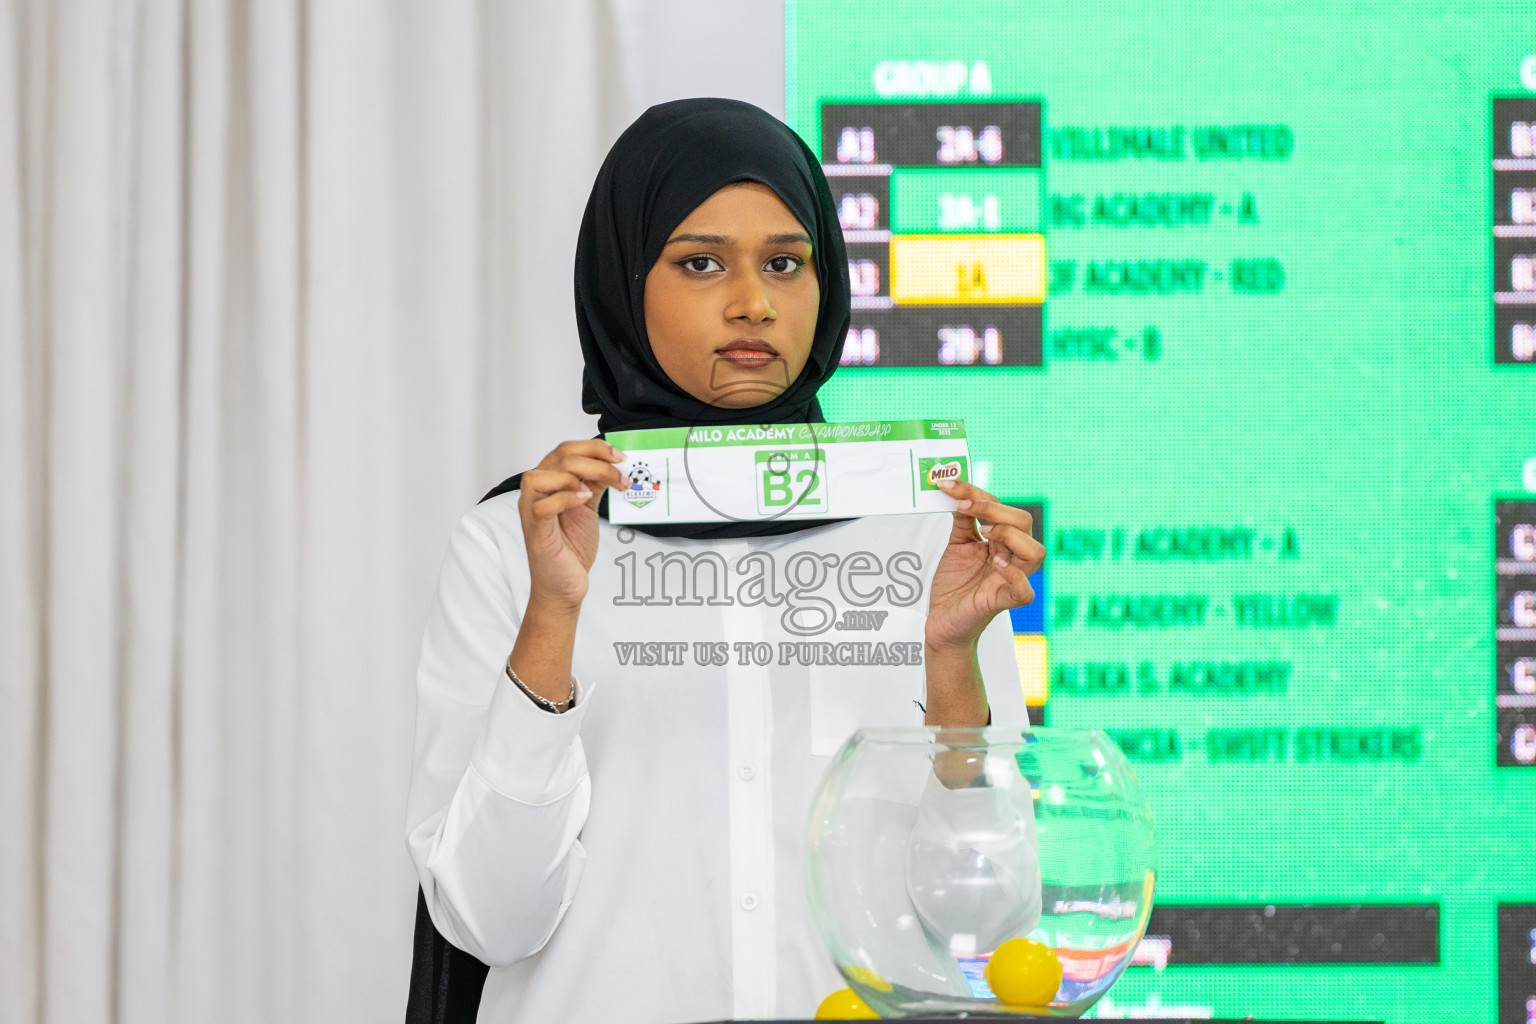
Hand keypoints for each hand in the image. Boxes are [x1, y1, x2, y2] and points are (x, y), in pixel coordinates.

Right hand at [517, 439, 627, 611]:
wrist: (564, 585)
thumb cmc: (571, 549)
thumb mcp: (588, 508)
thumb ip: (594, 484)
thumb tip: (612, 464)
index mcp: (549, 483)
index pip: (566, 449)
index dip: (594, 447)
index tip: (619, 457)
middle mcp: (537, 493)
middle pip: (558, 456)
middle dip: (595, 459)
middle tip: (619, 472)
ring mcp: (531, 511)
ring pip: (541, 476)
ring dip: (575, 476)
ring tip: (593, 491)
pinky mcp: (536, 531)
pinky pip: (541, 506)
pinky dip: (565, 498)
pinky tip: (583, 500)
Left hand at [924, 479, 1045, 651]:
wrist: (942, 621)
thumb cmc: (954, 585)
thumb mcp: (956, 545)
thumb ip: (962, 520)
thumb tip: (956, 490)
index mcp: (1001, 541)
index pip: (1000, 507)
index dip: (975, 493)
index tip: (948, 485)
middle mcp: (1010, 557)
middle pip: (1023, 523)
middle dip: (994, 509)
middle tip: (964, 508)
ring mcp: (1010, 579)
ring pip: (1035, 552)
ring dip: (1010, 536)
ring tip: (984, 534)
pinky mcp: (1003, 601)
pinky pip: (1024, 591)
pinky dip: (1015, 576)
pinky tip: (997, 565)